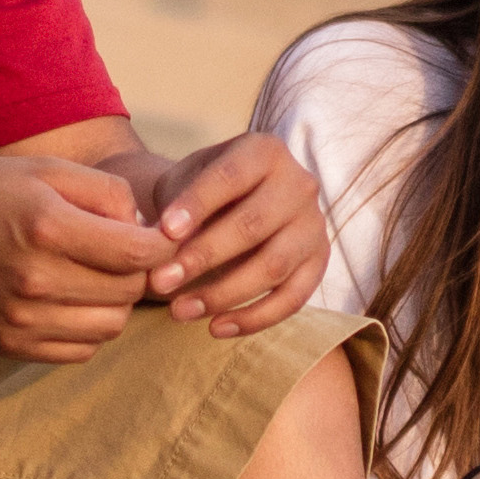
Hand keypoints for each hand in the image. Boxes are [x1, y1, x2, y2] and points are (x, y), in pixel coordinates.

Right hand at [0, 151, 174, 359]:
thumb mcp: (43, 170)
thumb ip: (104, 191)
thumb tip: (146, 227)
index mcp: (47, 227)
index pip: (138, 253)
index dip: (162, 244)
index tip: (158, 235)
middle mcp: (36, 279)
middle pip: (129, 293)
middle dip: (138, 271)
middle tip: (122, 252)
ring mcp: (22, 320)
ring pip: (110, 327)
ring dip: (116, 303)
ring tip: (97, 277)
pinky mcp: (11, 345)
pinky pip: (79, 351)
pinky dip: (88, 329)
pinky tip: (73, 301)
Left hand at [126, 131, 328, 332]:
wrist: (232, 206)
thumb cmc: (201, 194)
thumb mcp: (184, 183)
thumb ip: (174, 207)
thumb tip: (160, 245)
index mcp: (264, 151)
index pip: (230, 177)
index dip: (197, 204)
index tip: (164, 232)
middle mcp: (299, 183)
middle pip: (252, 225)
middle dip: (202, 257)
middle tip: (159, 282)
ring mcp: (314, 224)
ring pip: (273, 266)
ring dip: (223, 294)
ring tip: (179, 311)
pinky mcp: (319, 262)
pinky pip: (293, 298)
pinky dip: (254, 318)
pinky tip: (215, 327)